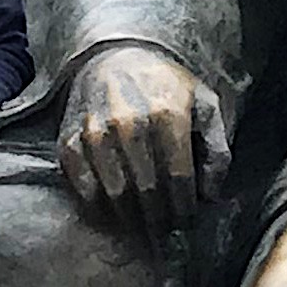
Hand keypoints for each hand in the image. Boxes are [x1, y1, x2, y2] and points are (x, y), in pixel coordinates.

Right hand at [58, 42, 230, 233]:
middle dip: (160, 219)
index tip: (186, 220)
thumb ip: (216, 149)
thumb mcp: (204, 104)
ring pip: (116, 195)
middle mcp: (129, 124)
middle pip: (148, 193)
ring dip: (131, 219)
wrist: (113, 57)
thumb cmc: (165, 86)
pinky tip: (112, 212)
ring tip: (142, 226)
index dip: (184, 208)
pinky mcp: (69, 140)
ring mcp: (95, 133)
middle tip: (165, 229)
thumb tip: (210, 195)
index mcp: (167, 114)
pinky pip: (83, 188)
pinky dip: (98, 207)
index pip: (179, 180)